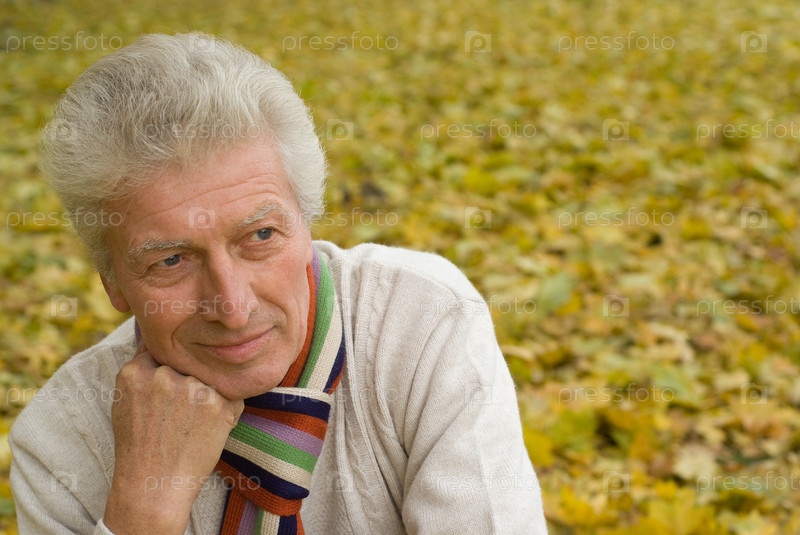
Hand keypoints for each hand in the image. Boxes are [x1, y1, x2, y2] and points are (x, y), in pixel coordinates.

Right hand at [103, 345, 243, 534]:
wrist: (154, 484)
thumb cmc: (140, 445)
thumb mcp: (125, 402)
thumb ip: (142, 370)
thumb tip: (154, 337)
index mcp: (135, 372)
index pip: (161, 351)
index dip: (170, 367)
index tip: (171, 385)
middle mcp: (163, 375)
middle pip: (187, 364)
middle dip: (188, 383)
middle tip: (179, 415)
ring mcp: (191, 388)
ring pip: (209, 378)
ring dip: (208, 396)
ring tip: (192, 424)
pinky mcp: (216, 403)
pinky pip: (232, 395)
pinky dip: (227, 410)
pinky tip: (208, 429)